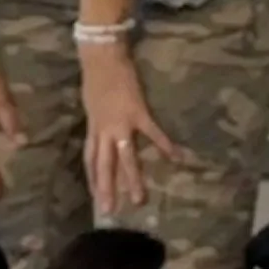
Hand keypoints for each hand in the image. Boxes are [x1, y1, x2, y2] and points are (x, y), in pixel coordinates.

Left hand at [79, 43, 183, 213]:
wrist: (101, 58)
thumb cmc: (96, 79)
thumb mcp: (91, 105)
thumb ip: (98, 122)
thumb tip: (104, 135)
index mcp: (93, 128)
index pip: (91, 160)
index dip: (93, 179)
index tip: (96, 198)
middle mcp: (104, 131)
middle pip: (104, 165)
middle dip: (106, 189)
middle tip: (110, 211)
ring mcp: (121, 124)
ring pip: (125, 157)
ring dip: (132, 179)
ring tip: (139, 199)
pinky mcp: (137, 113)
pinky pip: (152, 133)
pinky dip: (165, 145)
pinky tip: (177, 158)